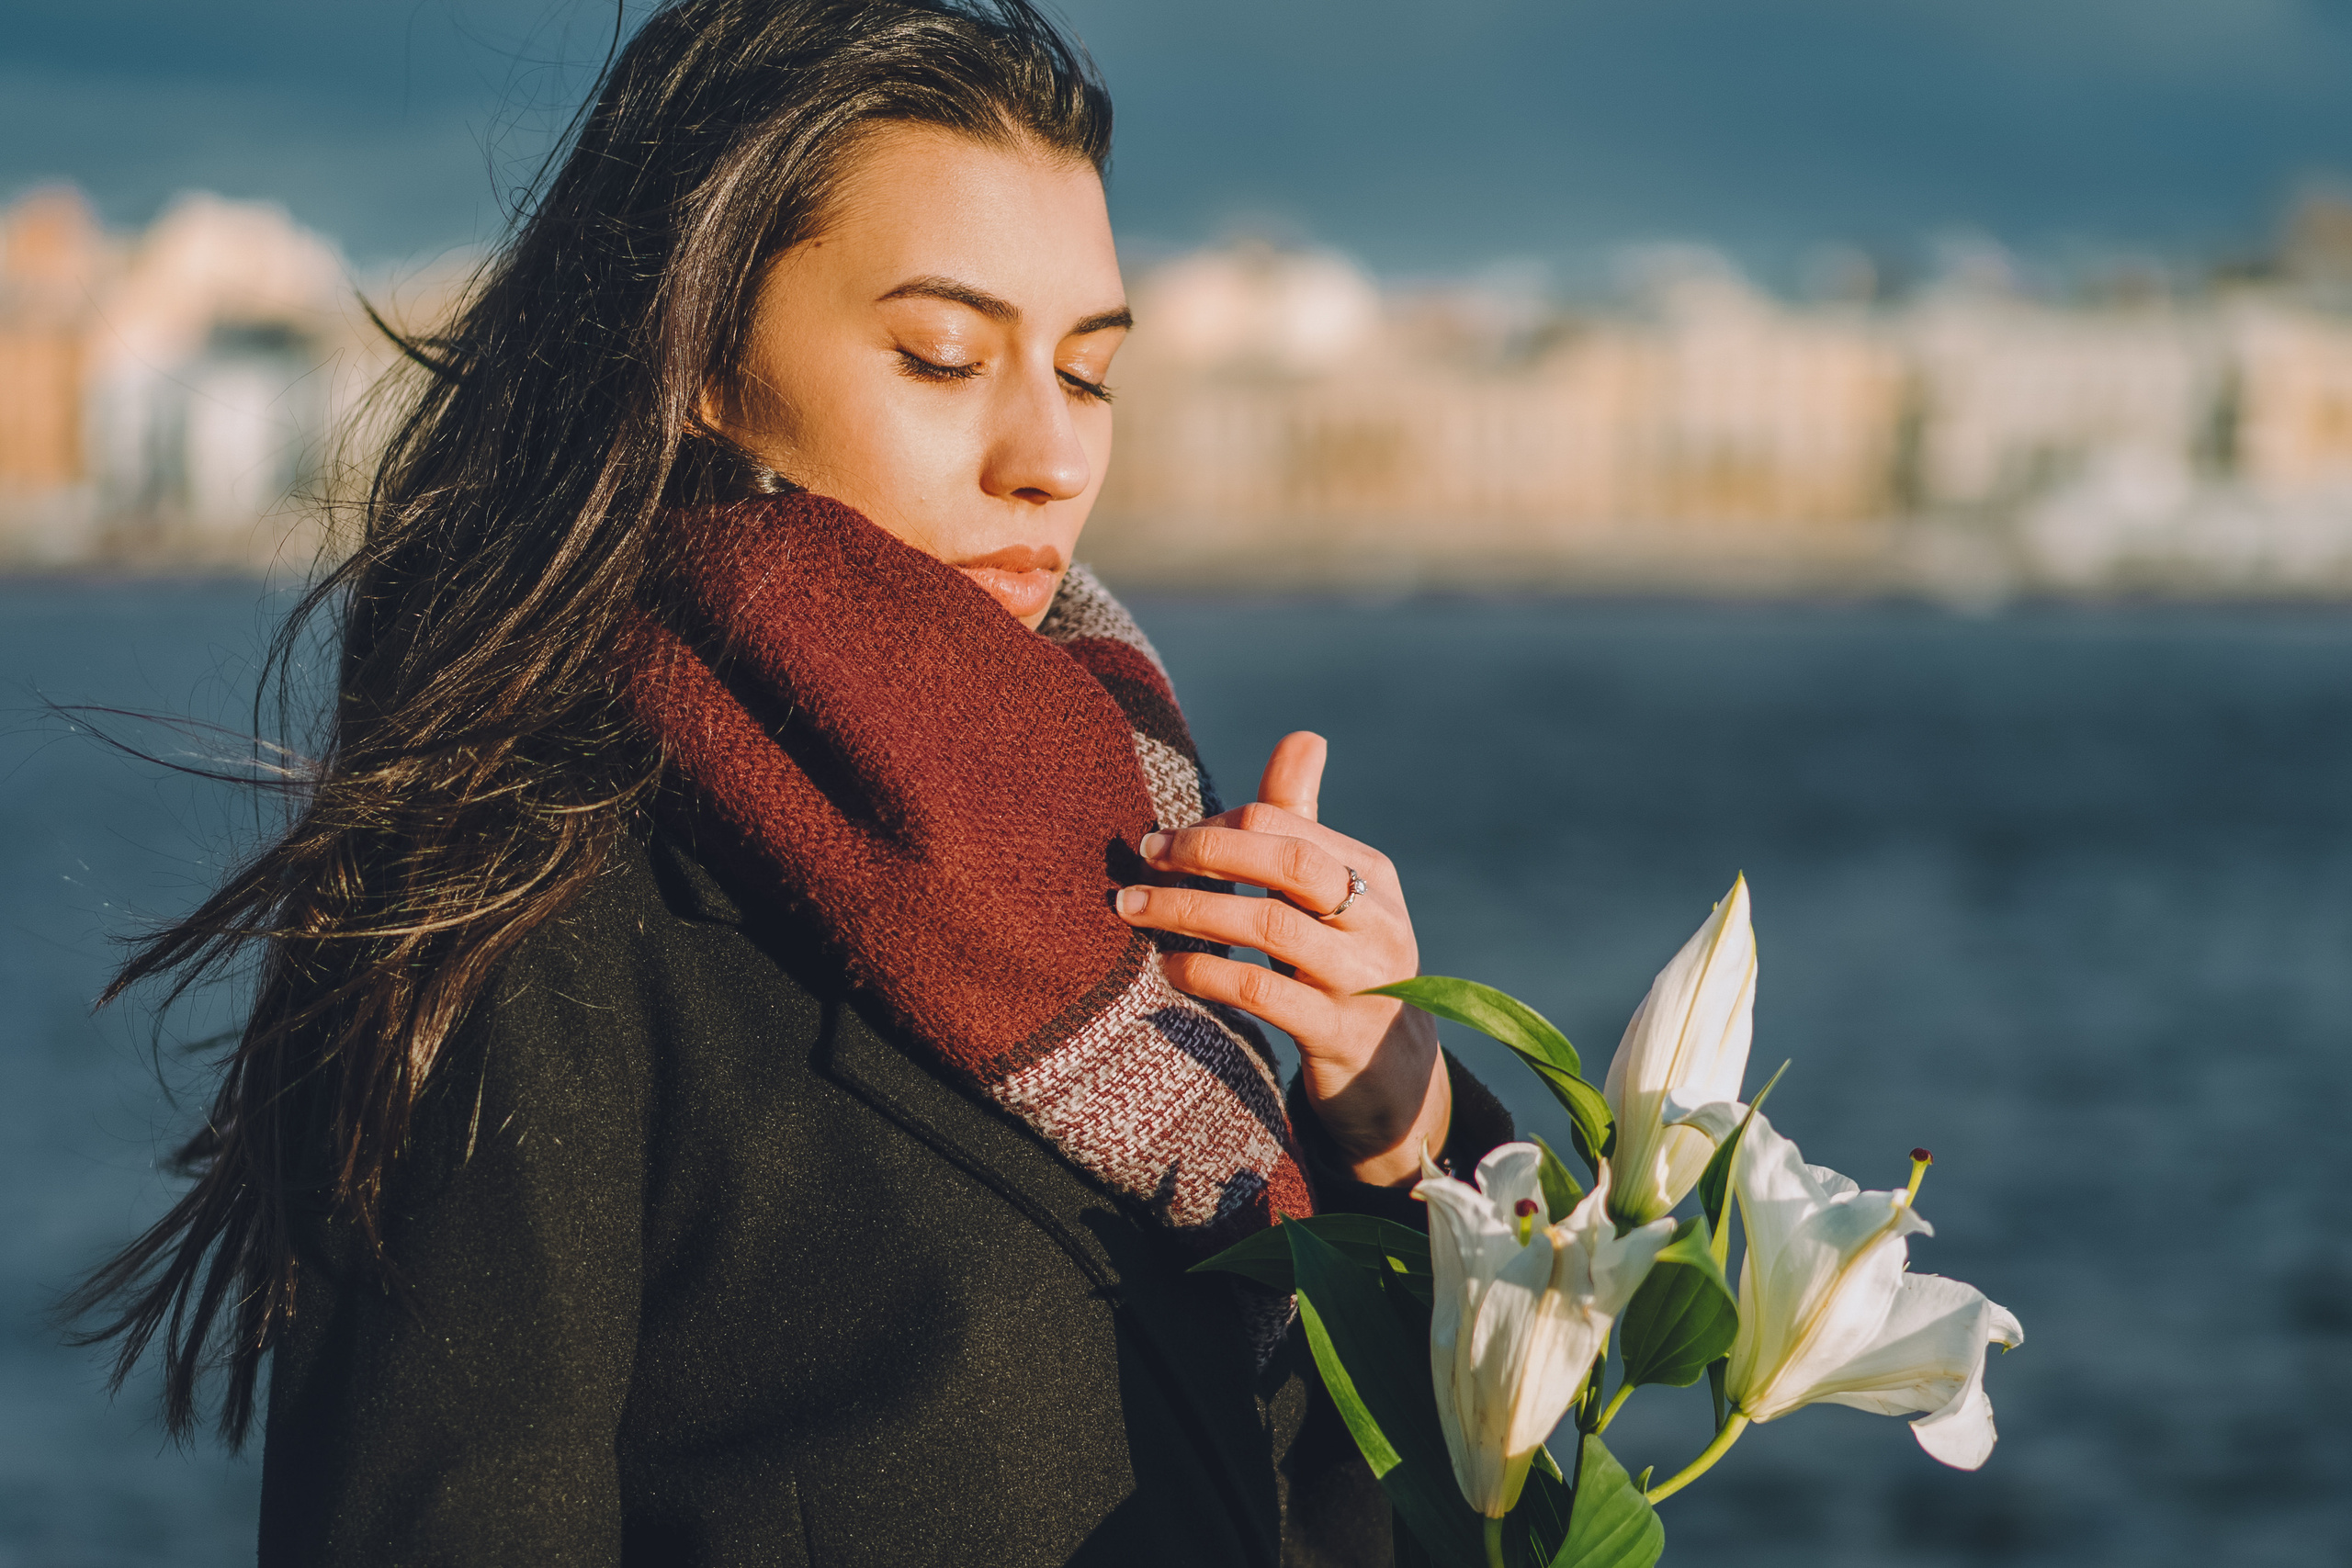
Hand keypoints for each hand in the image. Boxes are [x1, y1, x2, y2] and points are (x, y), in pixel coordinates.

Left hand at [1113, 731, 1448, 1187]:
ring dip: (1189, 911)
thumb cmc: (1347, 969)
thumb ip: (1305, 825)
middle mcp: (1376, 919)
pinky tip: (1171, 969)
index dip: (1213, 828)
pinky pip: (1264, 992)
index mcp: (1371, 873)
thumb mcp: (1334, 898)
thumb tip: (1304, 736)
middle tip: (1142, 857)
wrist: (1397, 1077)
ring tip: (1133, 910)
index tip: (1161, 843)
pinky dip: (1208, 972)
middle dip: (1205, 852)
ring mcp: (1364, 979)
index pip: (1282, 825)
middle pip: (1288, 862)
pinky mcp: (1341, 1035)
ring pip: (1270, 925)